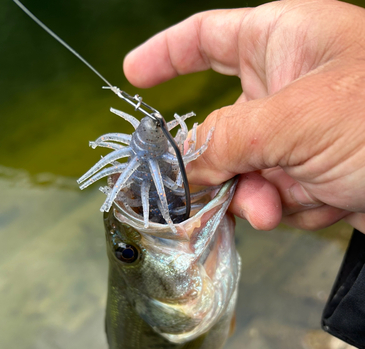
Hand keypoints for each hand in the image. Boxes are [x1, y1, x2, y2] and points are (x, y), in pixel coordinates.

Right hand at [124, 0, 364, 231]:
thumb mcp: (295, 120)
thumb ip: (225, 141)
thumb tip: (177, 166)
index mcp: (284, 42)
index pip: (209, 37)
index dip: (167, 54)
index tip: (132, 76)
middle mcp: (289, 87)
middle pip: (221, 124)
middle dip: (216, 162)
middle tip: (199, 193)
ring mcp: (302, 135)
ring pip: (246, 169)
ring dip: (256, 193)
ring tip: (278, 205)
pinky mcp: (316, 174)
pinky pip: (278, 194)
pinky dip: (291, 206)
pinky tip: (322, 203)